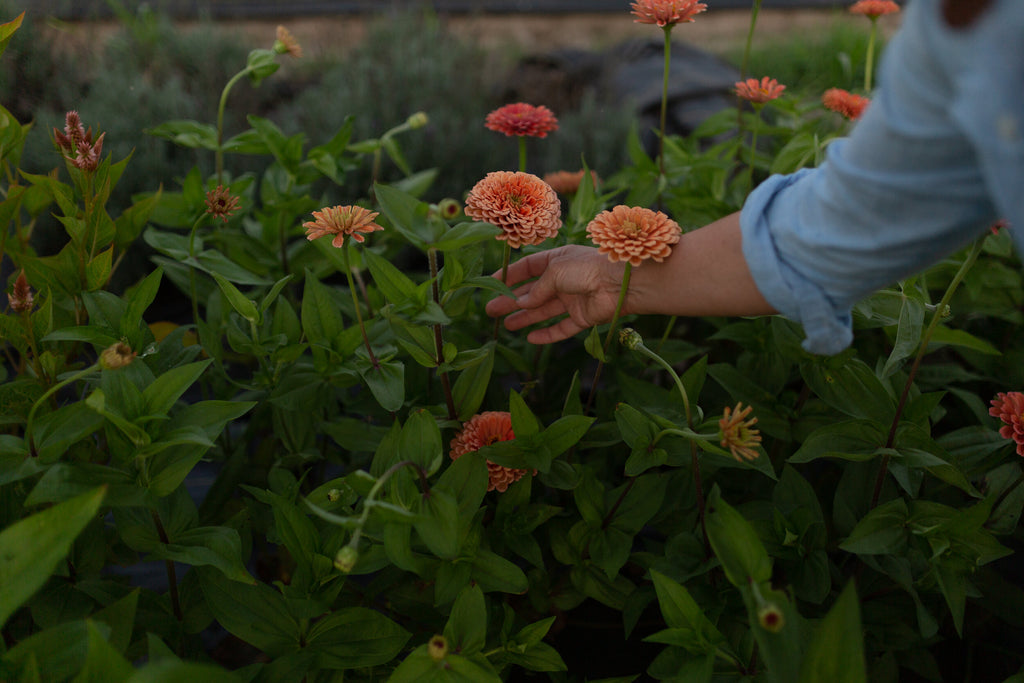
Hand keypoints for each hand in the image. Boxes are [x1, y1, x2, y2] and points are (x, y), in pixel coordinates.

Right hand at [485, 245, 626, 343]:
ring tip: (505, 325)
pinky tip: (531, 339)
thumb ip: (536, 289)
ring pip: (544, 311)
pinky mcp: (583, 317)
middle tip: (491, 310)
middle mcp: (565, 279)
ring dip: (525, 318)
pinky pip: (562, 328)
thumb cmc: (587, 268)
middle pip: (533, 292)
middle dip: (512, 300)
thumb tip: (521, 303)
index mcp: (558, 260)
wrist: (621, 284)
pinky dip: (547, 334)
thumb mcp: (555, 272)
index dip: (510, 276)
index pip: (529, 267)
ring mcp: (574, 299)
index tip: (492, 285)